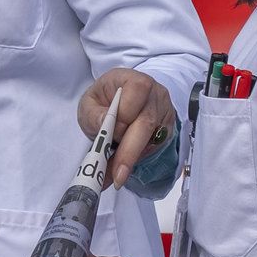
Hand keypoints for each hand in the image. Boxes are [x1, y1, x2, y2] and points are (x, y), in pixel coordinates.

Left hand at [78, 68, 176, 187]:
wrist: (114, 102)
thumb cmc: (102, 101)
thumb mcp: (89, 103)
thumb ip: (94, 113)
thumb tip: (104, 123)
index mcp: (133, 80)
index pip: (137, 92)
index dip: (123, 114)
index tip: (109, 132)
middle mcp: (155, 94)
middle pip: (147, 123)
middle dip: (130, 152)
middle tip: (116, 176)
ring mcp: (164, 112)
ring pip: (152, 139)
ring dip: (132, 159)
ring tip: (113, 176)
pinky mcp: (167, 129)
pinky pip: (155, 147)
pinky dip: (137, 159)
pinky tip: (122, 167)